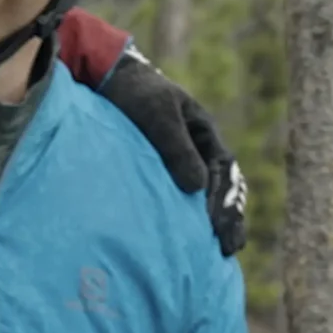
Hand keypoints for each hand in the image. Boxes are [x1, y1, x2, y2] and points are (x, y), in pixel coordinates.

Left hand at [96, 45, 247, 256]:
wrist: (104, 80)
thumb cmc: (132, 93)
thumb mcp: (156, 115)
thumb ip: (175, 148)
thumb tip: (197, 189)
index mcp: (203, 133)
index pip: (222, 171)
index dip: (224, 198)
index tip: (217, 225)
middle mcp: (196, 149)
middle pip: (222, 188)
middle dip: (228, 217)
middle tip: (228, 248)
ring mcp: (179, 161)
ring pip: (205, 195)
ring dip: (215, 222)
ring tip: (220, 253)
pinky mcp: (158, 172)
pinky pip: (179, 197)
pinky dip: (188, 218)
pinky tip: (188, 241)